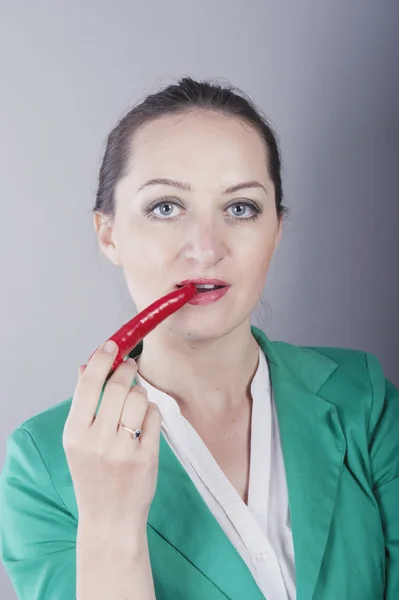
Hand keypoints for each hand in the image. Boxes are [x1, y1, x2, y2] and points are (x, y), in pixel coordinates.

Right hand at [63, 340, 161, 532]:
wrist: (109, 519)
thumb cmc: (94, 475)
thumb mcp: (78, 441)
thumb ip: (83, 404)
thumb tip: (86, 366)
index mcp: (74, 433)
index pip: (88, 384)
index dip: (102, 359)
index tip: (111, 345)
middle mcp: (96, 440)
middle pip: (118, 386)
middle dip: (127, 370)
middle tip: (131, 365)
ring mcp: (122, 449)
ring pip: (140, 399)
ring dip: (141, 394)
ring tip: (136, 405)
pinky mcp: (146, 457)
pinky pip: (155, 417)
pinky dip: (152, 414)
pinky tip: (145, 424)